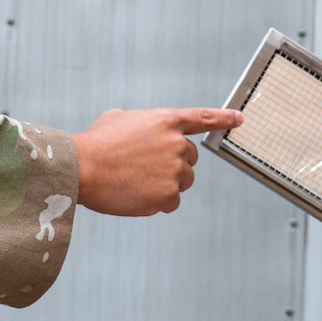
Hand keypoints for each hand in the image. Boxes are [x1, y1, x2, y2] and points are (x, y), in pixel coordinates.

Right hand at [72, 107, 242, 215]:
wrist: (82, 168)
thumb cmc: (95, 143)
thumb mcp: (119, 118)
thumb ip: (143, 124)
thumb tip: (145, 135)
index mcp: (167, 121)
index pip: (203, 119)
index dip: (223, 119)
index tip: (239, 119)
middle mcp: (177, 144)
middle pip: (191, 158)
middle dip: (174, 163)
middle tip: (145, 167)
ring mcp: (175, 170)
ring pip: (182, 181)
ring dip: (166, 183)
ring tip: (136, 181)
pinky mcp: (169, 195)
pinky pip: (172, 202)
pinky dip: (157, 201)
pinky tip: (136, 195)